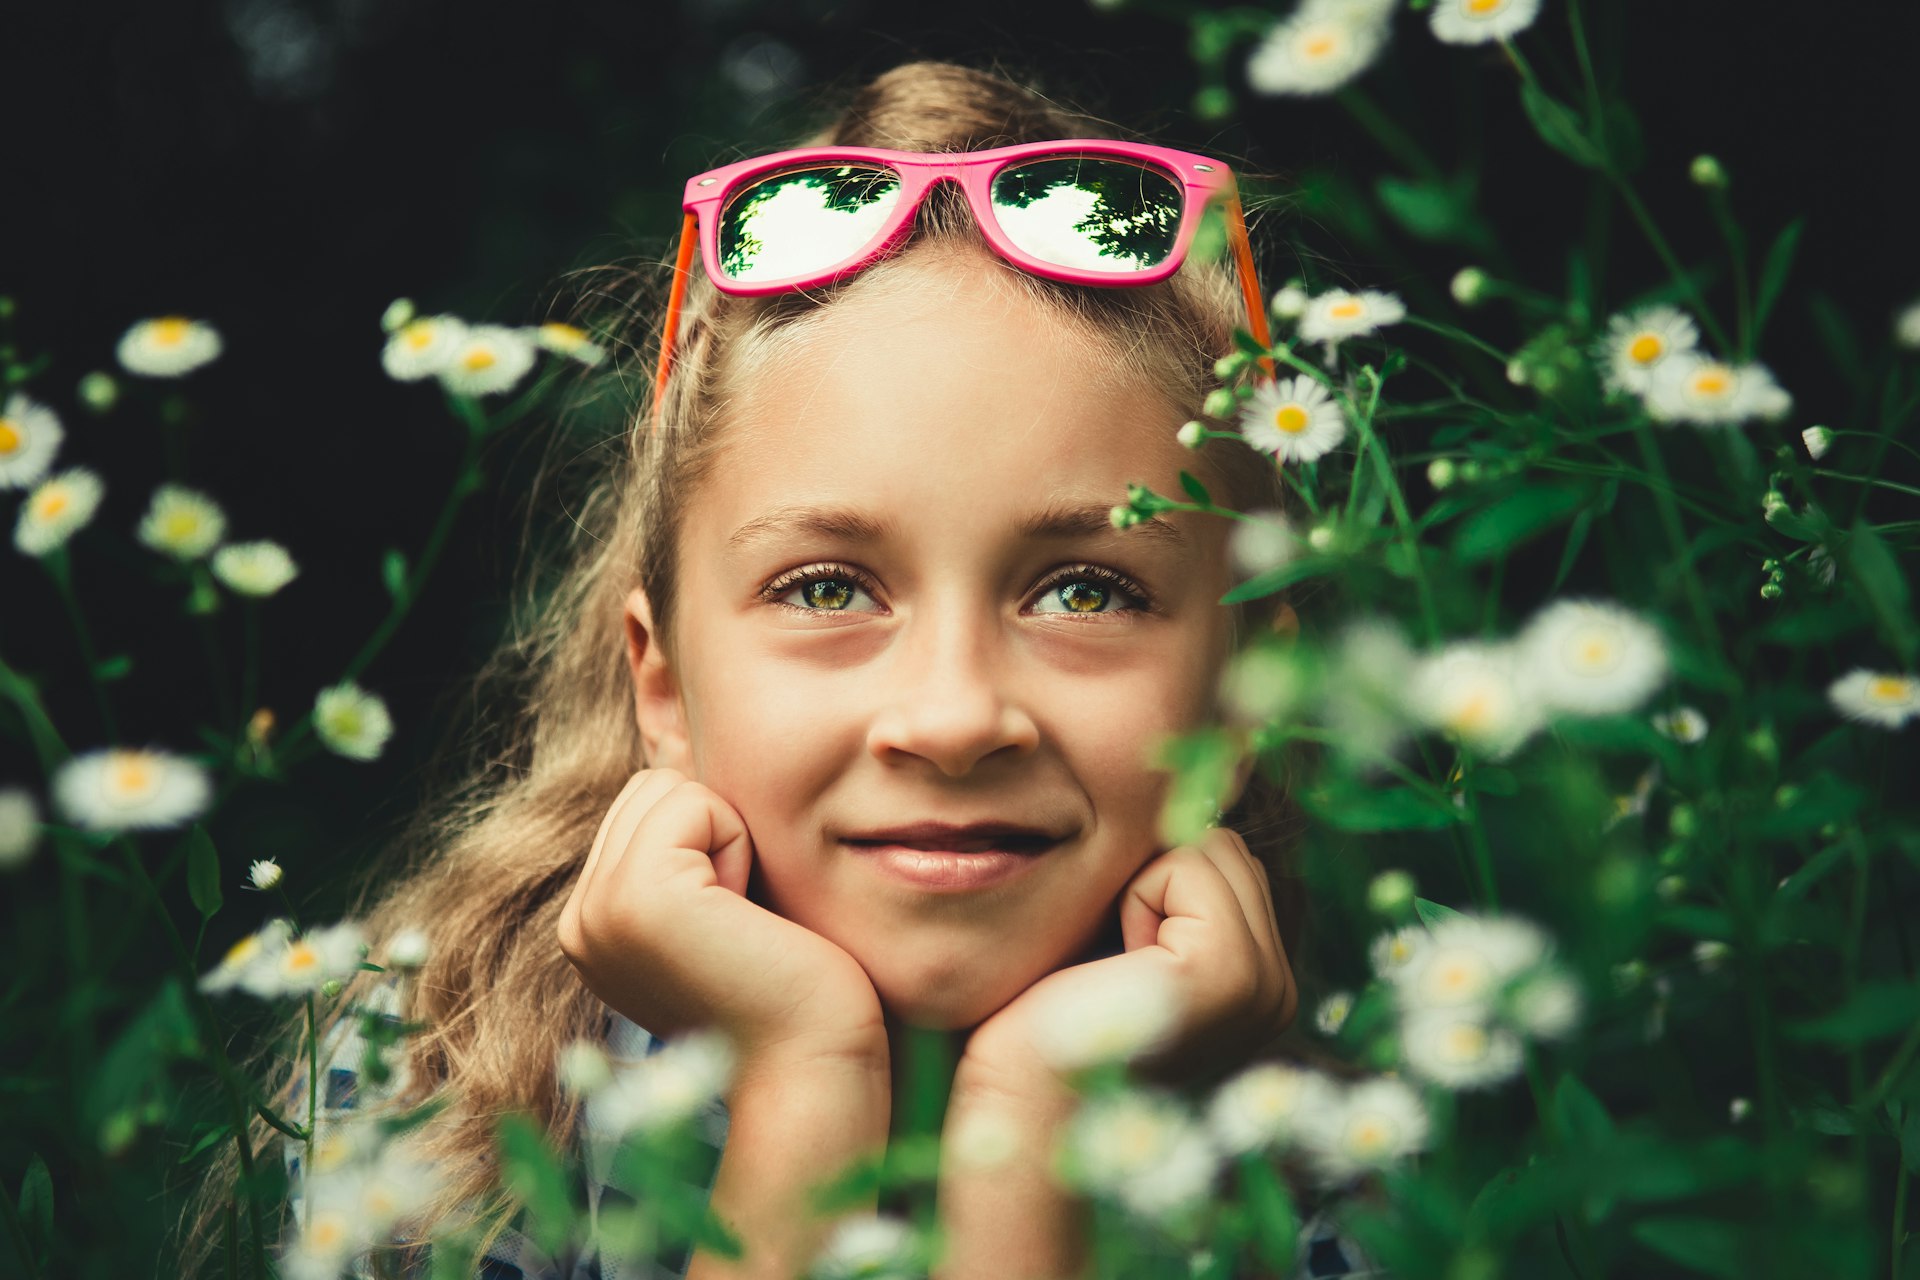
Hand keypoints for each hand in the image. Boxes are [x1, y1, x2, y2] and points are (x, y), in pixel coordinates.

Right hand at [558, 768, 889, 1079]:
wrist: (812, 1064)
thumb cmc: (793, 983)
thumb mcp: (720, 905)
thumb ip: (686, 850)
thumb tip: (681, 747)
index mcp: (592, 924)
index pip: (645, 804)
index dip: (711, 841)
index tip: (734, 922)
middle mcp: (577, 920)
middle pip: (651, 787)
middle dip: (713, 832)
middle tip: (740, 920)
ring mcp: (595, 911)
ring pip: (669, 788)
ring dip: (728, 838)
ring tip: (740, 919)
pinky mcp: (633, 898)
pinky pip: (694, 801)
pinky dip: (738, 843)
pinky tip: (745, 916)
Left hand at [957, 825, 1297, 1095]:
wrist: (1018, 1089)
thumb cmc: (1048, 1009)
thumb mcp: (1126, 933)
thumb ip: (1170, 884)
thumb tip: (1189, 787)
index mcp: (1264, 984)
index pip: (1227, 858)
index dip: (1153, 880)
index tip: (1118, 957)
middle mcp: (1280, 991)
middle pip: (1224, 845)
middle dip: (1152, 876)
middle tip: (1113, 961)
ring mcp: (1265, 988)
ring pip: (1208, 846)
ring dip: (1140, 887)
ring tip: (1115, 966)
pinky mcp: (1230, 975)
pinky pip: (1186, 867)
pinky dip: (1135, 898)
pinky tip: (1116, 967)